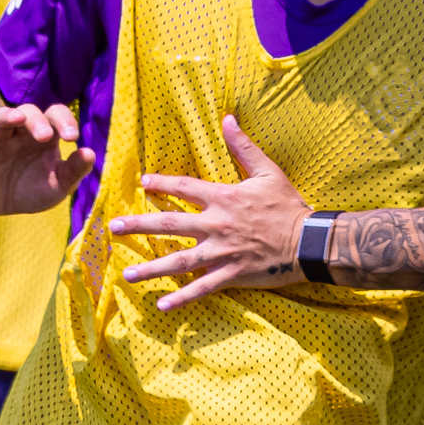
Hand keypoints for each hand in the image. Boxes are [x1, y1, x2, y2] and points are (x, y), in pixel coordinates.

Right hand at [0, 101, 87, 215]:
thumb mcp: (58, 185)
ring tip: (16, 118)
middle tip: (46, 136)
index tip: (73, 138)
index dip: (65, 121)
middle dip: (38, 121)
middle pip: (29, 113)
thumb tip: (91, 153)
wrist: (0, 205)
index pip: (55, 116)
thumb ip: (74, 171)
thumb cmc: (32, 189)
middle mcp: (21, 133)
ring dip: (8, 116)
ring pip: (0, 119)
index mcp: (45, 136)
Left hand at [119, 116, 307, 307]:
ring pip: (179, 261)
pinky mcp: (231, 275)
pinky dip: (182, 298)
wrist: (309, 242)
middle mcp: (217, 225)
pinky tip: (162, 305)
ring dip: (151, 268)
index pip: (185, 188)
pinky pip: (202, 288)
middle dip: (139, 225)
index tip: (143, 183)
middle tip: (114, 227)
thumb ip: (244, 147)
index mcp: (224, 199)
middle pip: (170, 224)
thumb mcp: (268, 172)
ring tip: (127, 274)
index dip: (162, 184)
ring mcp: (222, 253)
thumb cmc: (289, 206)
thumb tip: (228, 118)